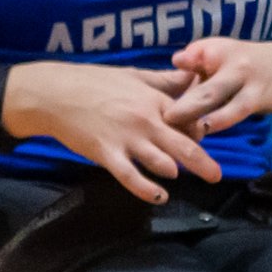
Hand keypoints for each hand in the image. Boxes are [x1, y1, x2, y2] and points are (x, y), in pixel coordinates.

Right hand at [3, 59, 222, 202]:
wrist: (54, 93)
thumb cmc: (93, 81)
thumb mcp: (134, 75)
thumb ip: (164, 80)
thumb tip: (193, 77)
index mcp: (154, 100)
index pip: (189, 120)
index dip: (199, 131)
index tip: (199, 138)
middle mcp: (146, 121)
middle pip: (184, 146)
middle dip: (204, 164)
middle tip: (217, 176)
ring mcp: (127, 139)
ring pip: (162, 163)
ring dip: (173, 172)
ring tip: (177, 177)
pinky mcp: (107, 154)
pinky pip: (132, 178)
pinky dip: (148, 190)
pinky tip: (159, 196)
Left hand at [163, 37, 271, 139]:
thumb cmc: (250, 64)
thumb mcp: (224, 55)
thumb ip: (198, 62)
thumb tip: (174, 60)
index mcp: (214, 50)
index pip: (186, 63)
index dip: (166, 81)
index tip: (145, 97)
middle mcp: (228, 61)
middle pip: (199, 85)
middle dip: (180, 104)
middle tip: (158, 117)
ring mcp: (244, 80)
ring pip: (216, 99)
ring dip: (197, 115)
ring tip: (177, 126)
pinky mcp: (258, 97)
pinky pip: (237, 111)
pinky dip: (221, 121)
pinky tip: (207, 129)